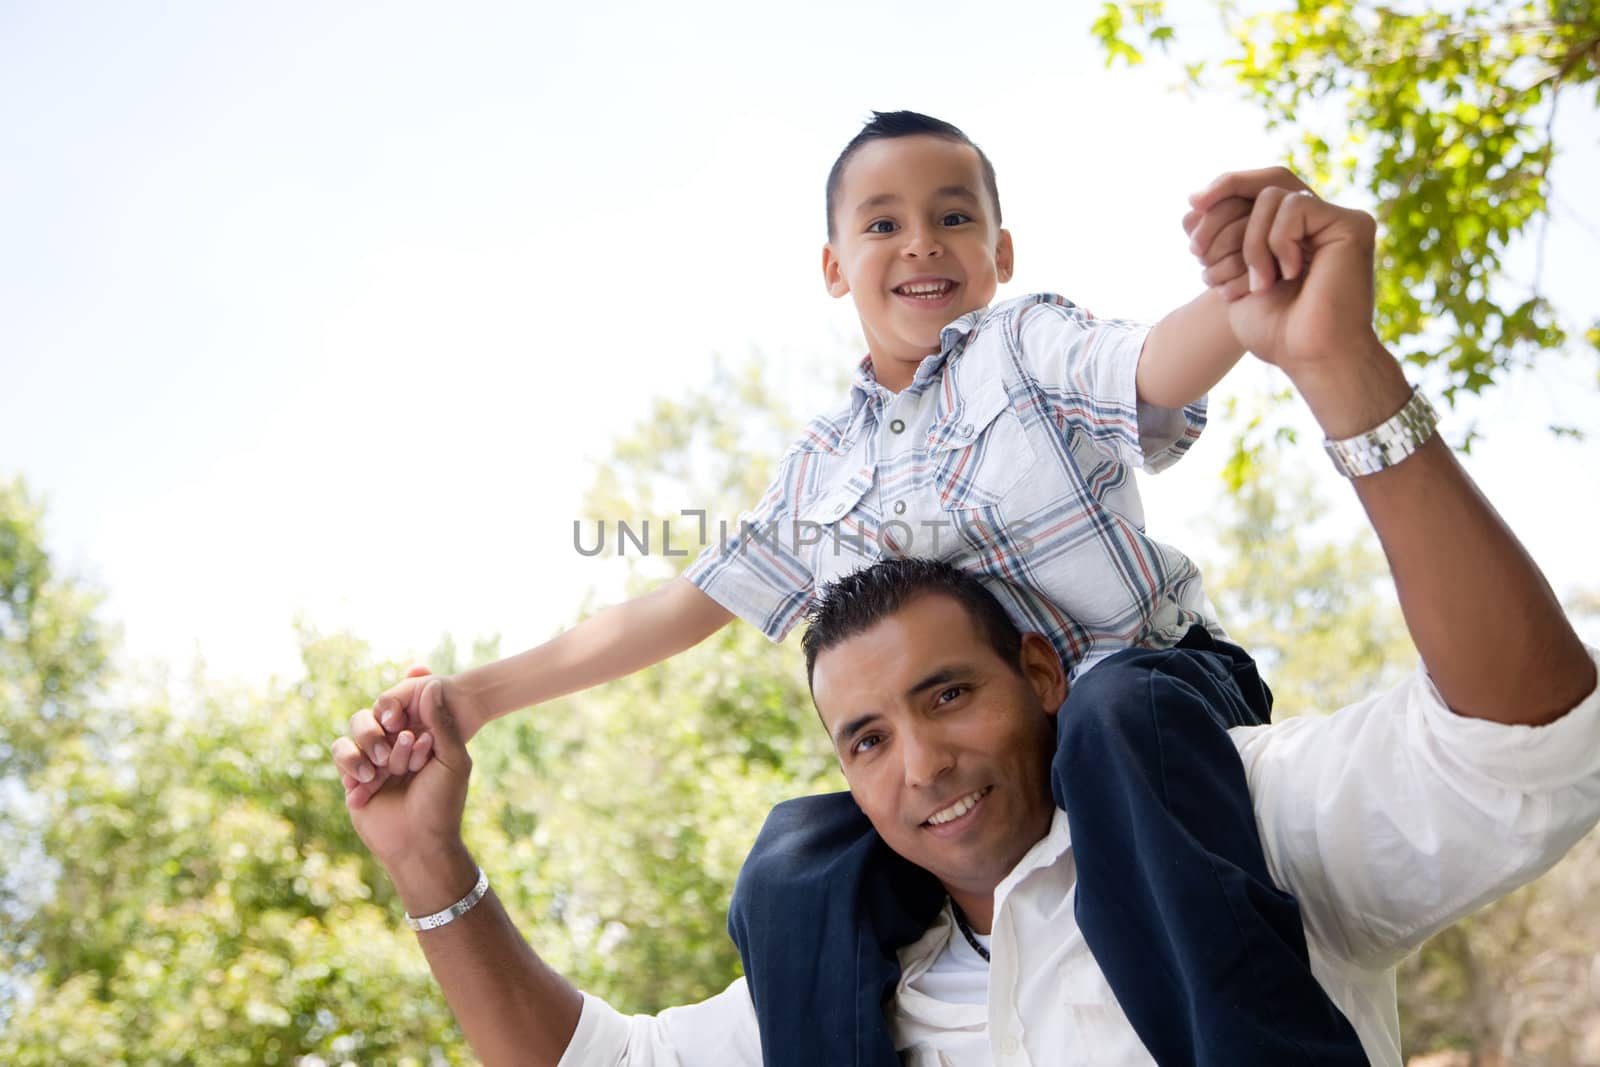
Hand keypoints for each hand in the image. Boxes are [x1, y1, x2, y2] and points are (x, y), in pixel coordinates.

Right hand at [334, 676, 472, 870]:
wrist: (419, 844)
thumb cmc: (443, 803)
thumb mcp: (452, 760)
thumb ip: (442, 722)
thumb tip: (433, 682)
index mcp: (422, 737)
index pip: (406, 706)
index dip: (406, 709)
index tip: (414, 728)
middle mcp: (397, 745)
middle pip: (378, 714)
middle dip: (388, 731)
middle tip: (404, 748)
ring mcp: (374, 759)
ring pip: (357, 729)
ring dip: (370, 745)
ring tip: (382, 771)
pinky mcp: (353, 777)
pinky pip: (342, 754)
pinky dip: (354, 766)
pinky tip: (370, 785)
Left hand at [1188, 167, 1379, 374]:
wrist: (1311, 357)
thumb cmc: (1277, 333)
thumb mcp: (1235, 280)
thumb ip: (1222, 241)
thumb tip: (1192, 206)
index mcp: (1293, 234)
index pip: (1255, 191)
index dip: (1223, 190)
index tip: (1190, 209)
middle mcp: (1315, 223)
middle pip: (1263, 183)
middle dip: (1222, 210)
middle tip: (1197, 251)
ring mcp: (1335, 222)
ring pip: (1273, 196)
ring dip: (1251, 242)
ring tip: (1260, 283)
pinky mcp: (1352, 224)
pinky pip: (1295, 206)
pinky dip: (1277, 240)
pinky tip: (1288, 274)